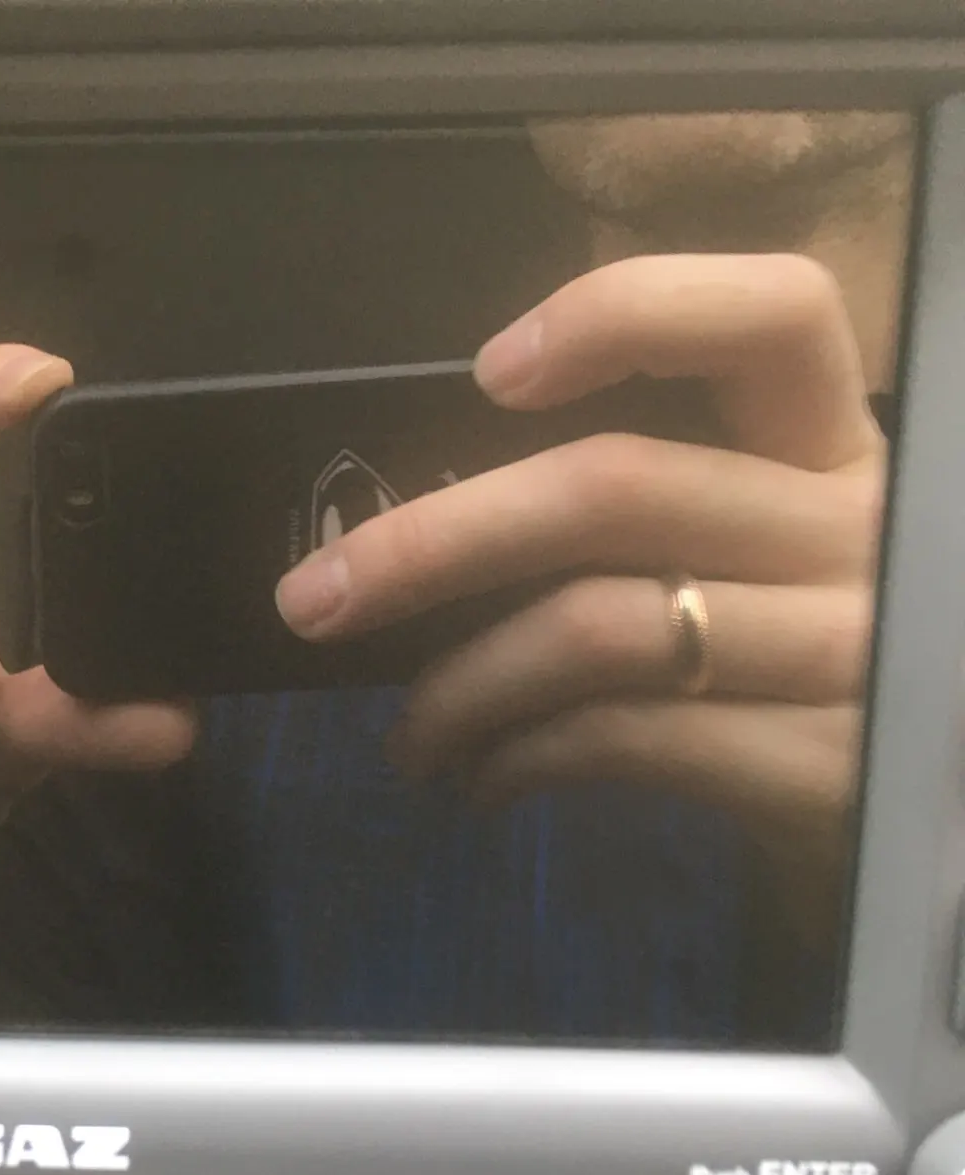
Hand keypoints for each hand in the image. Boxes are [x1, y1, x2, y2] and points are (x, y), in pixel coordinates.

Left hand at [274, 254, 884, 920]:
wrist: (923, 821)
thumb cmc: (800, 665)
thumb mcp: (763, 555)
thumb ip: (646, 509)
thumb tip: (422, 518)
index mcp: (838, 448)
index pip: (777, 311)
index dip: (630, 312)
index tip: (490, 370)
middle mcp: (864, 528)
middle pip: (615, 486)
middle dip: (429, 544)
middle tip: (312, 601)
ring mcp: (859, 649)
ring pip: (596, 630)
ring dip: (458, 690)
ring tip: (409, 737)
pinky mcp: (833, 767)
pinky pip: (626, 739)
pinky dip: (519, 759)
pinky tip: (482, 780)